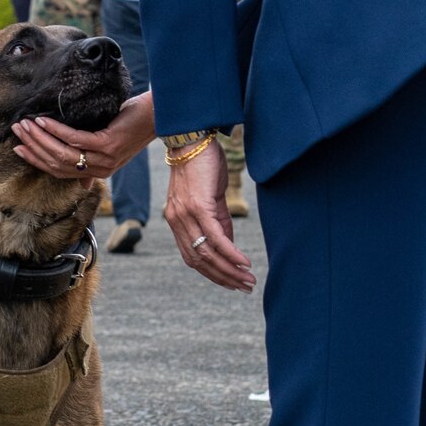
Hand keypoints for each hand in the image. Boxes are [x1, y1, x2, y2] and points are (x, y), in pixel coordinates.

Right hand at [11, 91, 154, 179]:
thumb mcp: (110, 144)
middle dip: (33, 146)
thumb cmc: (132, 123)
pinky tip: (44, 120)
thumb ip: (93, 160)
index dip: (37, 160)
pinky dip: (56, 129)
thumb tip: (79, 179)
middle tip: (17, 130)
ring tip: (26, 124)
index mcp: (98, 171)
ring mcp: (104, 158)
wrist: (159, 115)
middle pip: (56, 163)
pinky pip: (75, 139)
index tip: (19, 147)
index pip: (59, 172)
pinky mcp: (108, 145)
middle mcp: (100, 169)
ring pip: (62, 153)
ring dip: (40, 137)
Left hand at [164, 139, 254, 292]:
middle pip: (199, 261)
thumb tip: (228, 247)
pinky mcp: (198, 206)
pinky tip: (243, 262)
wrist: (193, 139)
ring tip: (248, 279)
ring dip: (229, 269)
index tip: (232, 284)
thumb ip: (218, 223)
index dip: (212, 274)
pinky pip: (214, 237)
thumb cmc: (203, 166)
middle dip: (224, 278)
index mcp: (177, 221)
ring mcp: (185, 215)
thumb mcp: (210, 199)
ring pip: (206, 253)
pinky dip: (230, 253)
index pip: (192, 258)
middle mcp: (177, 222)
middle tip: (245, 286)